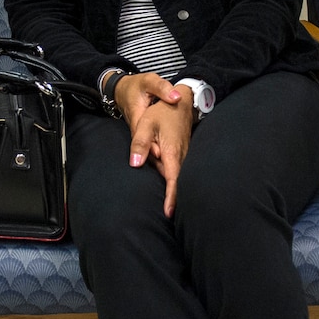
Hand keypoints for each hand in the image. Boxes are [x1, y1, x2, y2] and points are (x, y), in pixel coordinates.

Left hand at [118, 72, 192, 215]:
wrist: (182, 101)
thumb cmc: (162, 111)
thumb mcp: (146, 124)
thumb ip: (140, 143)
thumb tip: (134, 163)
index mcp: (172, 152)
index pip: (173, 180)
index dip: (171, 197)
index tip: (168, 212)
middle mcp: (181, 156)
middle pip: (177, 182)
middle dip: (174, 200)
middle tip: (168, 217)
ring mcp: (184, 155)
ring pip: (178, 176)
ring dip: (174, 191)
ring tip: (169, 208)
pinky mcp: (183, 153)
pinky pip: (178, 170)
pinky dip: (174, 181)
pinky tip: (169, 189)